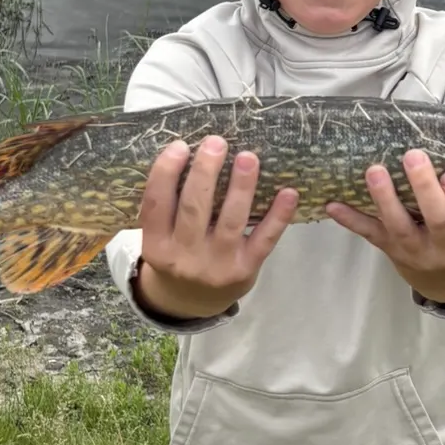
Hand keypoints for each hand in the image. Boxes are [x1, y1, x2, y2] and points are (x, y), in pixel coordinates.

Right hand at [135, 137, 298, 320]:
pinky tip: (288, 192)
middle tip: (216, 142)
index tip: (179, 145)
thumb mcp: (161, 237)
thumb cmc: (177, 253)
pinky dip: (278, 216)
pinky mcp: (246, 269)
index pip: (156, 205)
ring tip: (248, 157)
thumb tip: (192, 151)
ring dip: (241, 187)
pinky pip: (264, 239)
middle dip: (205, 172)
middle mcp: (184, 258)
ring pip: (230, 221)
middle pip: (194, 209)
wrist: (192, 302)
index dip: (165, 173)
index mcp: (156, 246)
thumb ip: (169, 205)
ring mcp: (216, 265)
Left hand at [326, 150, 444, 305]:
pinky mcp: (391, 250)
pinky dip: (351, 219)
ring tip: (375, 171)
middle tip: (413, 157)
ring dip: (385, 199)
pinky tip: (333, 203)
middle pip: (438, 221)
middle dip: (424, 189)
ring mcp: (416, 252)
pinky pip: (371, 234)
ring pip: (400, 228)